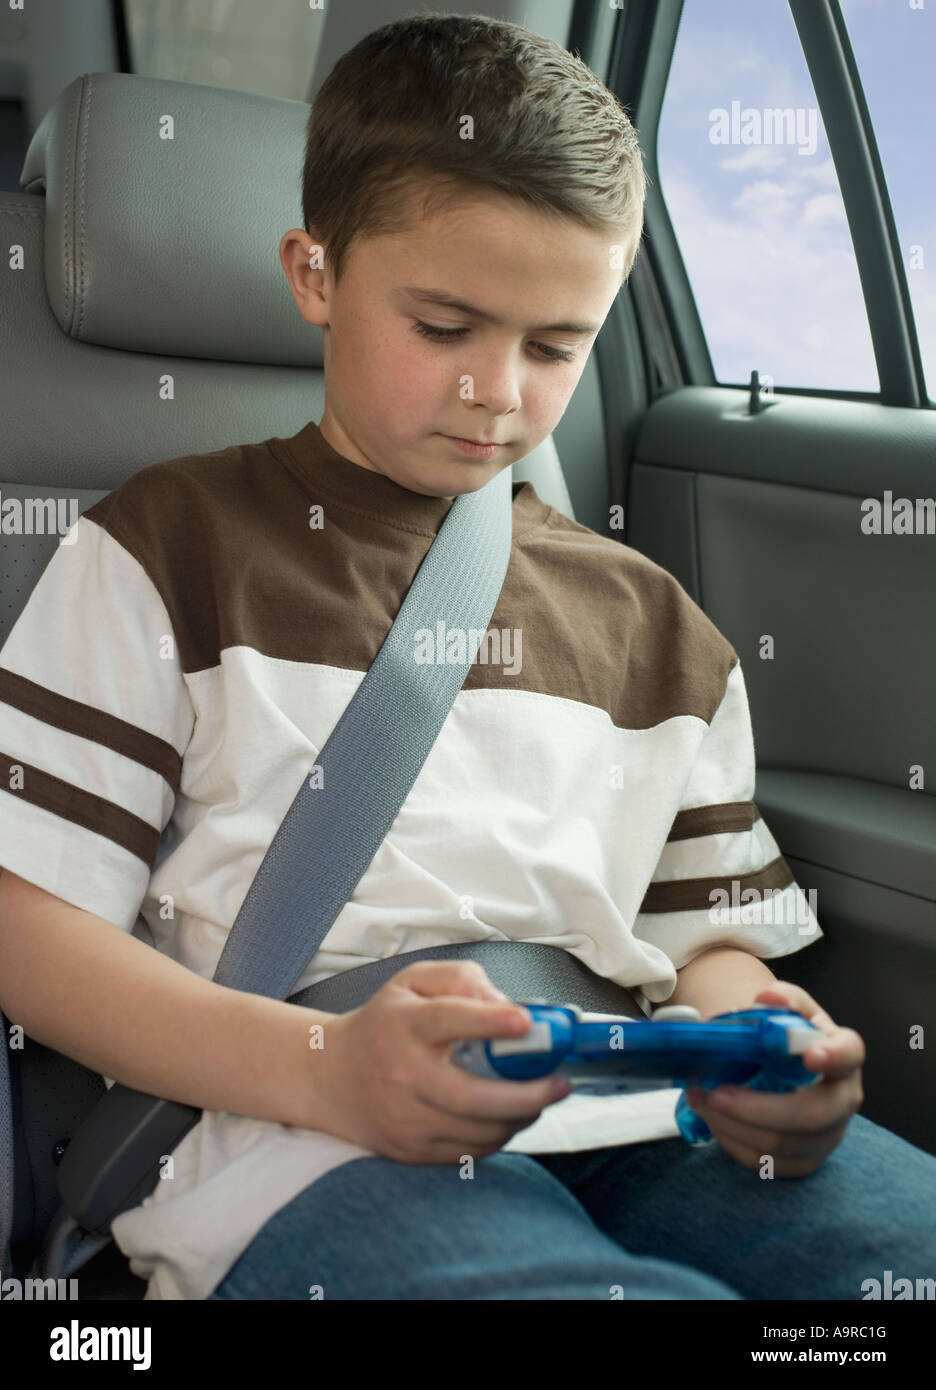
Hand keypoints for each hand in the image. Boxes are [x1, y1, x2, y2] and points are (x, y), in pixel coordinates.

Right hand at [313, 960, 570, 1164]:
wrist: (331, 1077)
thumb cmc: (384, 1023)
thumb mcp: (413, 982)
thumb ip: (461, 980)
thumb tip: (506, 1006)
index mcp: (403, 1024)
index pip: (448, 1020)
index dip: (490, 1022)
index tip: (527, 1022)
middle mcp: (402, 1075)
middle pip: (471, 1096)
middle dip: (526, 1094)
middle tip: (560, 1084)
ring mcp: (406, 1118)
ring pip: (476, 1130)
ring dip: (520, 1117)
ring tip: (541, 1098)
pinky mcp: (411, 1150)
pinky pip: (468, 1151)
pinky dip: (498, 1136)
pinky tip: (510, 1117)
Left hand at [683, 981, 864, 1176]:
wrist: (779, 1067)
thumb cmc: (784, 1037)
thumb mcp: (787, 1010)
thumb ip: (782, 999)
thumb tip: (769, 996)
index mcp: (843, 1055)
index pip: (850, 1053)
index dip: (834, 1056)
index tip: (810, 1056)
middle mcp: (843, 1099)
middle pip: (813, 1114)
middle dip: (758, 1107)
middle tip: (715, 1093)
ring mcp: (827, 1135)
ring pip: (783, 1143)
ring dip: (734, 1125)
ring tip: (701, 1100)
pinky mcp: (804, 1160)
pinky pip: (767, 1163)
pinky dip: (733, 1142)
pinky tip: (714, 1121)